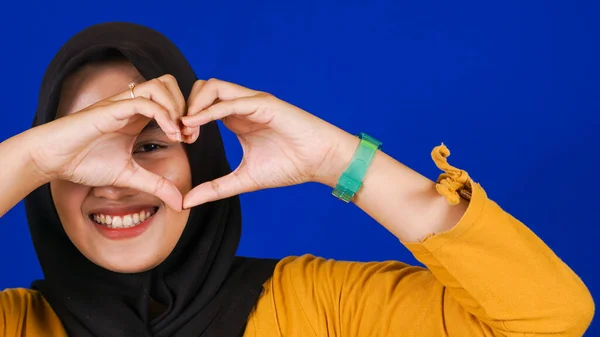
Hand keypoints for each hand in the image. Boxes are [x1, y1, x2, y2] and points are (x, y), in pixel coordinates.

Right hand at [29, 75, 185, 210]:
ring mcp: (121, 104)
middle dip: (187, 106)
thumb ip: (157, 186)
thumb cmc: (84, 162)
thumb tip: (181, 203)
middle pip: (169, 84)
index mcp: (138, 116)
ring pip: (160, 85)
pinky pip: (143, 101)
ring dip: (176, 107)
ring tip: (179, 134)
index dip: (187, 115)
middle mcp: (132, 105)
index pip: (171, 99)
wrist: (51, 159)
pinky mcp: (110, 109)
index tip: (191, 139)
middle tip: (189, 134)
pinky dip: (163, 114)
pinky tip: (170, 134)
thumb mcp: (130, 176)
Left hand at [181, 78, 354, 207]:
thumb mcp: (244, 180)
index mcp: (235, 119)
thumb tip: (185, 202)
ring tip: (186, 129)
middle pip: (201, 88)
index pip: (201, 105)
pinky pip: (230, 102)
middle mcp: (241, 105)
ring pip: (212, 87)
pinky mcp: (263, 104)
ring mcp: (252, 101)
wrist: (320, 161)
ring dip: (193, 105)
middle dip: (184, 107)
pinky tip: (194, 124)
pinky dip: (209, 111)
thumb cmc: (290, 166)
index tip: (181, 142)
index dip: (185, 119)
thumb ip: (215, 188)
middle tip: (181, 134)